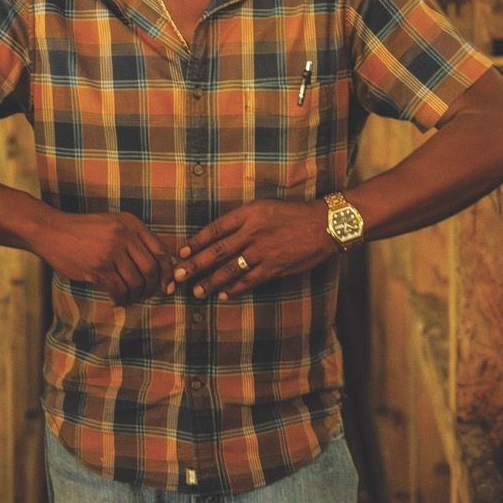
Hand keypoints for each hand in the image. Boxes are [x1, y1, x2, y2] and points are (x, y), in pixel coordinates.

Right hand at [35, 209, 173, 302]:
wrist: (52, 231)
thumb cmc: (84, 231)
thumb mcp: (113, 224)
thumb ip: (135, 239)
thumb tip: (159, 266)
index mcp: (131, 224)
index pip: (161, 251)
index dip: (168, 272)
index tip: (167, 286)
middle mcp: (124, 235)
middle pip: (151, 269)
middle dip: (151, 288)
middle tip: (145, 295)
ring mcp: (111, 251)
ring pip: (135, 282)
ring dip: (135, 296)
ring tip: (128, 298)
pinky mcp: (97, 267)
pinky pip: (118, 289)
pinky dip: (121, 299)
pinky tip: (116, 301)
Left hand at [173, 199, 342, 298]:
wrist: (324, 224)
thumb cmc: (293, 214)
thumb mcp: (265, 207)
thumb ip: (243, 221)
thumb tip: (219, 238)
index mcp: (249, 214)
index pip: (215, 229)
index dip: (196, 242)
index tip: (182, 253)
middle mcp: (253, 232)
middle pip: (217, 251)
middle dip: (195, 265)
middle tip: (178, 276)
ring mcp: (263, 251)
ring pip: (230, 269)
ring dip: (212, 282)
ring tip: (197, 291)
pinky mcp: (275, 267)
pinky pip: (250, 280)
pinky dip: (236, 288)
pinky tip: (224, 294)